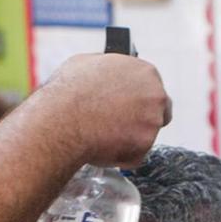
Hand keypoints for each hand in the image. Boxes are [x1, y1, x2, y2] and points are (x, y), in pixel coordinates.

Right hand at [39, 53, 171, 167]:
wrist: (62, 120)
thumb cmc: (68, 92)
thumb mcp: (86, 64)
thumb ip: (106, 68)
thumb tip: (103, 72)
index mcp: (144, 72)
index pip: (152, 89)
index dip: (137, 101)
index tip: (126, 108)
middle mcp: (155, 94)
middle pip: (159, 113)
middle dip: (142, 121)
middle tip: (118, 127)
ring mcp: (152, 121)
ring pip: (145, 136)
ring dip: (129, 140)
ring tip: (101, 136)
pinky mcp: (145, 144)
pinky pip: (135, 156)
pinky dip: (121, 157)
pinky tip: (101, 148)